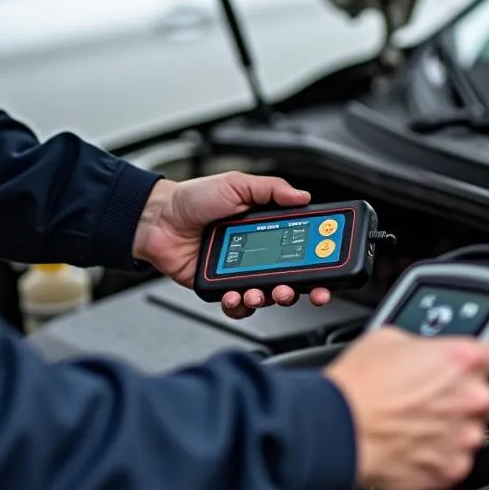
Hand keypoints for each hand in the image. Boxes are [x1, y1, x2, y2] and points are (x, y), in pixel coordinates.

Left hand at [132, 173, 331, 317]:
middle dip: (299, 288)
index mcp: (265, 227)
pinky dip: (240, 306)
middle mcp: (255, 251)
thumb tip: (303, 196)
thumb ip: (272, 189)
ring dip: (268, 298)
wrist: (158, 218)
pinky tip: (237, 297)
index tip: (330, 267)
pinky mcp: (219, 287)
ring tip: (260, 292)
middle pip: (289, 277)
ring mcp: (238, 271)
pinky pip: (237, 306)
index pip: (299, 246)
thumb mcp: (237, 183)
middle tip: (297, 289)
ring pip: (265, 295)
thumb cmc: (192, 198)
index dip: (317, 259)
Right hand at [324, 327, 488, 489]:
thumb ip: (424, 346)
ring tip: (422, 424)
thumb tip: (426, 353)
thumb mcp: (389, 339)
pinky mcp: (451, 469)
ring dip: (458, 429)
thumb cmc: (356, 385)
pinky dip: (442, 455)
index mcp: (462, 359)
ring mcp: (464, 437)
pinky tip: (416, 445)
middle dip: (479, 400)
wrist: (337, 428)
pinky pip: (458, 461)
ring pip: (479, 433)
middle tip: (447, 399)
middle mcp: (472, 398)